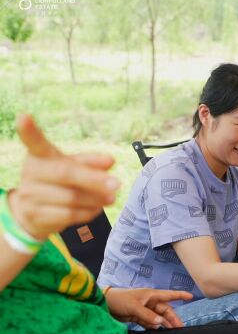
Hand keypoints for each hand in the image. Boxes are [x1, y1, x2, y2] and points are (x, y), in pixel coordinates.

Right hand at [8, 115, 119, 239]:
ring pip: (71, 198)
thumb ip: (90, 163)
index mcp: (40, 155)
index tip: (24, 117)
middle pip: (65, 173)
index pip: (34, 142)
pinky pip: (68, 215)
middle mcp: (31, 172)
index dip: (28, 131)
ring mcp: (30, 195)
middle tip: (117, 184)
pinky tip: (96, 209)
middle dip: (94, 180)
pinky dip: (87, 212)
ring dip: (96, 199)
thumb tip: (111, 161)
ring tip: (110, 198)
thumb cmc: (58, 183)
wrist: (32, 213)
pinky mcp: (36, 215)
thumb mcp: (72, 168)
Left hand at [106, 288, 192, 328]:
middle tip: (180, 327)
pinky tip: (158, 330)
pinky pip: (150, 322)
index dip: (180, 295)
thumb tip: (160, 322)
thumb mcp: (134, 307)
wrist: (105, 303)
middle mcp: (150, 302)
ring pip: (158, 317)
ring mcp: (144, 309)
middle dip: (173, 318)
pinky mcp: (138, 316)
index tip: (191, 296)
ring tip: (172, 330)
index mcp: (151, 295)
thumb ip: (148, 315)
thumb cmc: (120, 299)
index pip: (169, 295)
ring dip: (165, 324)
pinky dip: (154, 326)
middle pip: (165, 310)